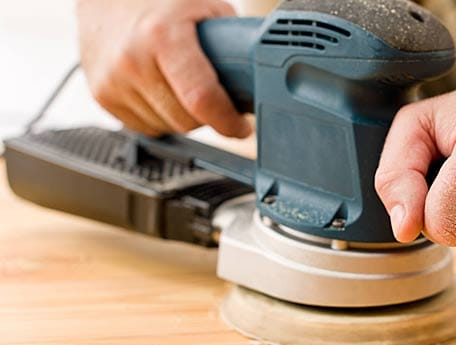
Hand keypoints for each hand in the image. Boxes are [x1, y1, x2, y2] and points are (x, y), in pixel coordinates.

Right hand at [77, 0, 251, 136]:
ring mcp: (112, 81)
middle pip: (186, 120)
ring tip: (184, 88)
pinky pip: (145, 127)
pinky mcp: (101, 95)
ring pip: (167, 128)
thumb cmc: (160, 0)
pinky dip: (161, 117)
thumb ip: (233, 45)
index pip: (201, 99)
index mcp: (162, 36)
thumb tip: (261, 81)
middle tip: (216, 100)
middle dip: (209, 117)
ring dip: (184, 117)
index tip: (240, 127)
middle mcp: (132, 60)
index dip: (227, 121)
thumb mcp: (206, 8)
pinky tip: (162, 91)